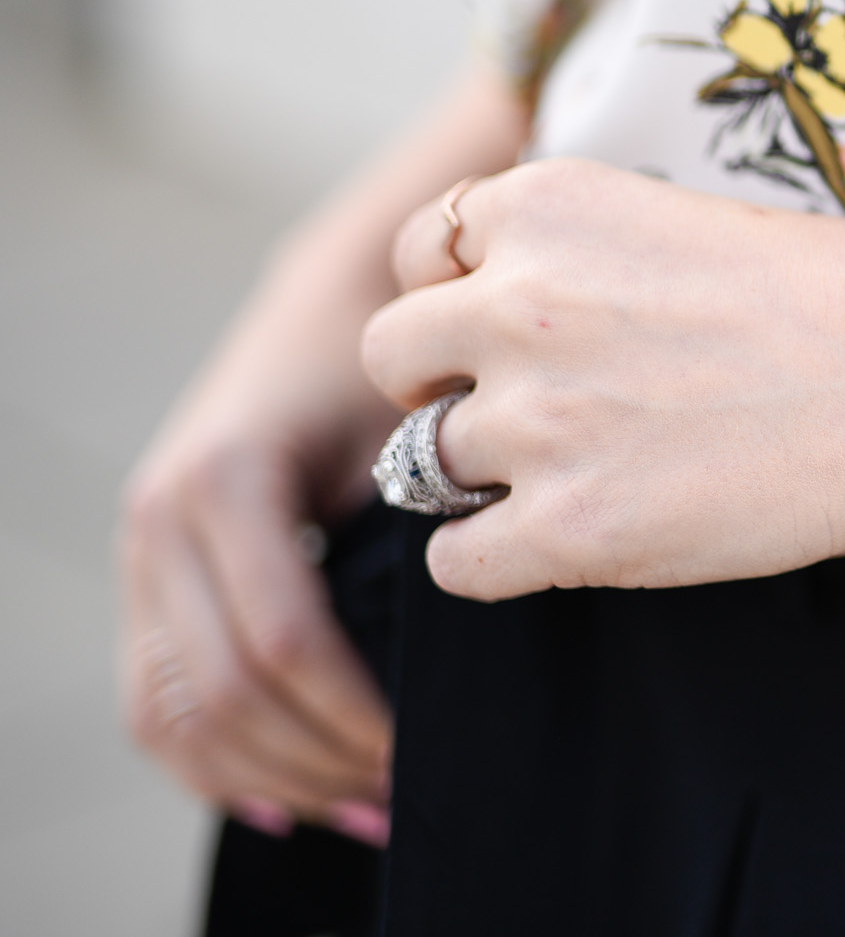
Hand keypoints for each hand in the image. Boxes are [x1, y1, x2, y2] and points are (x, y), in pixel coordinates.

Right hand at [119, 283, 395, 845]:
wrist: (333, 301)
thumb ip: (410, 539)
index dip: (354, 713)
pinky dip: (211, 764)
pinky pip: (156, 700)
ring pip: (173, 714)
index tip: (422, 750)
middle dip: (316, 759)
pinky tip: (283, 802)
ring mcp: (140, 550)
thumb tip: (440, 671)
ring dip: (266, 777)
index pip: (283, 643)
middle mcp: (161, 519)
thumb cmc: (391, 365)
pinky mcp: (145, 575)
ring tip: (360, 808)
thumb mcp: (405, 436)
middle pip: (222, 694)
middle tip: (402, 794)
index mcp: (226, 481)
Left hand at [362, 158, 844, 600]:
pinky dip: (494, 559)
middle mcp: (515, 302)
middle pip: (390, 357)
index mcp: (544, 205)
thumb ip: (569, 253)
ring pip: (415, 463)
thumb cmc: (835, 294)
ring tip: (570, 473)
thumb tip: (493, 313)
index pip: (418, 253)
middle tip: (523, 408)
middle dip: (441, 385)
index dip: (455, 297)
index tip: (508, 328)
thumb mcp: (672, 218)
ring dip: (478, 474)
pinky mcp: (568, 528)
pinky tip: (569, 538)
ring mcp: (534, 420)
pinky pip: (454, 563)